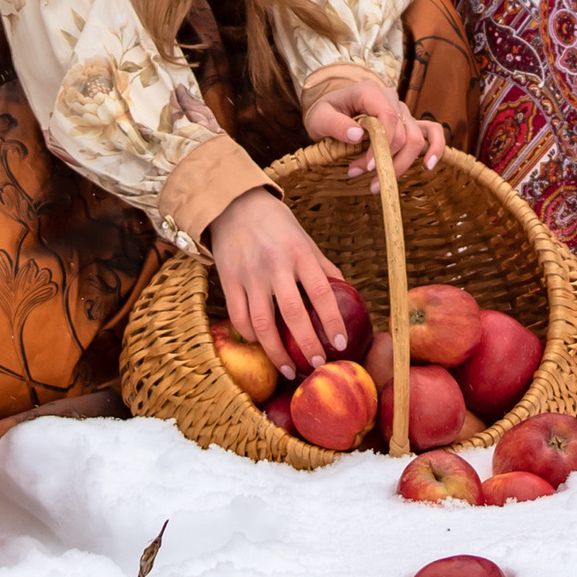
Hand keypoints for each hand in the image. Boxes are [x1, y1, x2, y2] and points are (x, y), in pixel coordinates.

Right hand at [206, 189, 354, 377]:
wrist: (234, 205)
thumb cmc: (277, 225)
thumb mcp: (305, 240)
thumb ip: (323, 267)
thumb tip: (347, 292)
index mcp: (299, 253)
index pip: (321, 292)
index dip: (332, 320)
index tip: (341, 343)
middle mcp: (274, 265)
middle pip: (293, 313)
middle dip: (307, 344)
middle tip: (317, 365)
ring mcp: (249, 274)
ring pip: (262, 322)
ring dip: (276, 352)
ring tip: (289, 370)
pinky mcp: (228, 280)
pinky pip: (239, 316)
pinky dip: (251, 336)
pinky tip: (262, 345)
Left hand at [302, 73, 446, 189]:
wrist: (330, 110)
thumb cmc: (324, 113)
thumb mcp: (319, 118)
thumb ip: (335, 124)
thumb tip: (357, 135)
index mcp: (369, 92)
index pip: (387, 117)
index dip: (381, 145)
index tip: (365, 167)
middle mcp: (390, 98)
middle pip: (403, 133)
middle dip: (387, 161)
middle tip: (362, 177)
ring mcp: (402, 110)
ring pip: (416, 139)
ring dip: (400, 165)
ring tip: (376, 183)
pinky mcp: (408, 122)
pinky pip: (432, 131)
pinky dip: (435, 147)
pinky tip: (428, 165)